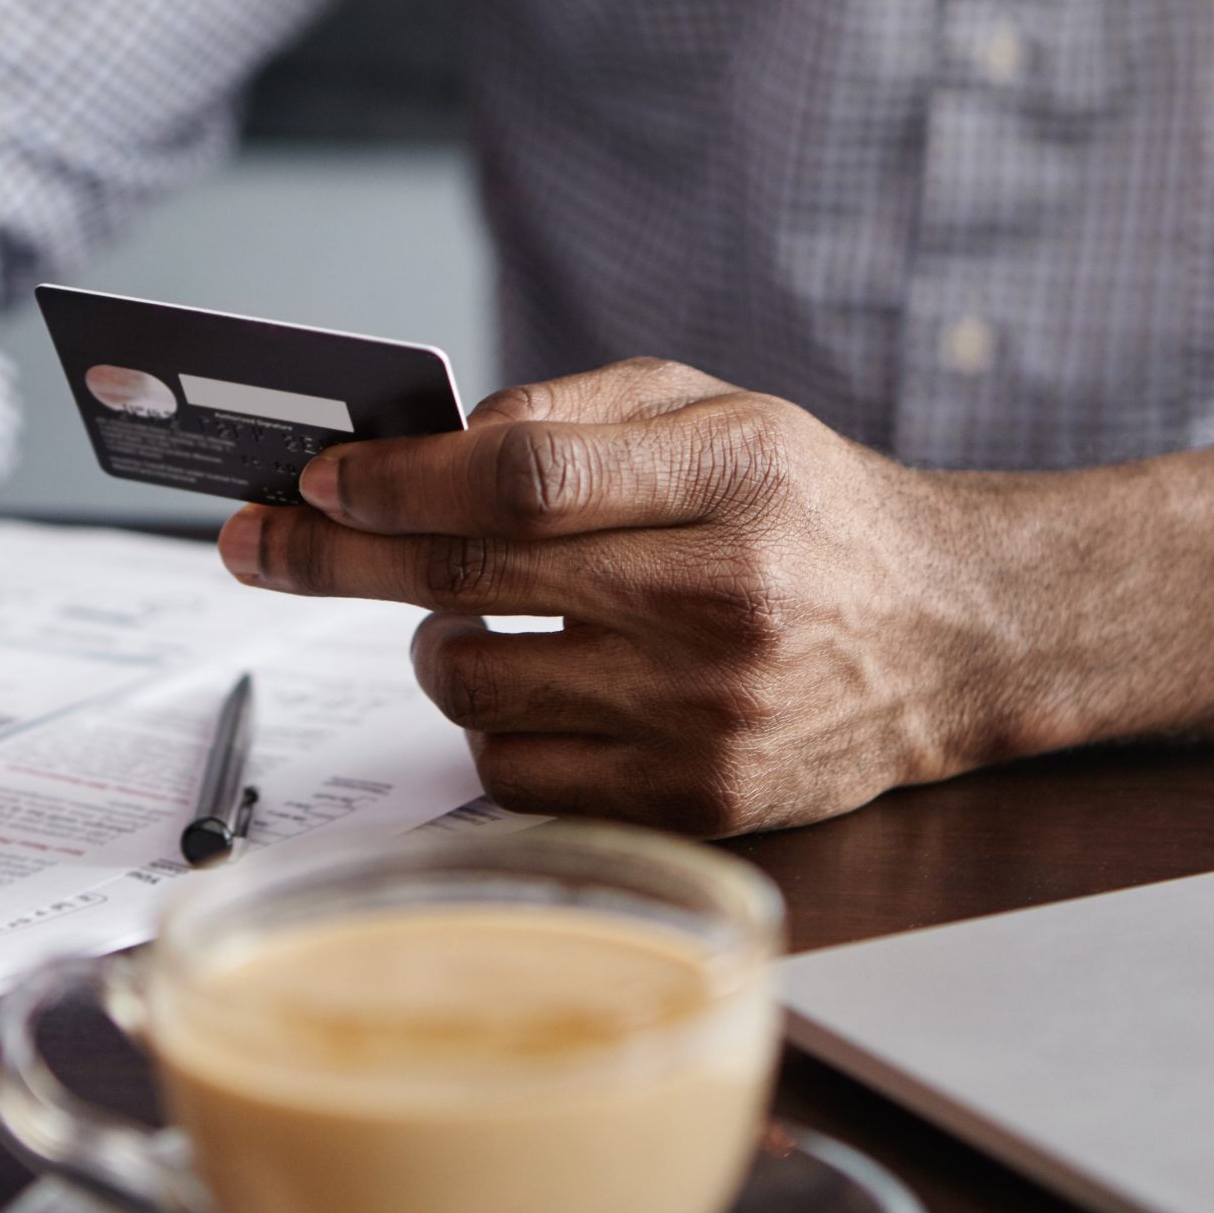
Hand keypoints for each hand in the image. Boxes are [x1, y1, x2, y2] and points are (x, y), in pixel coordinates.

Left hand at [215, 359, 1025, 835]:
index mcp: (735, 475)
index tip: (319, 481)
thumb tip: (427, 449)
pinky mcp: (700, 802)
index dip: (399, 481)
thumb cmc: (812, 509)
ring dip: (431, 644)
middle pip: (474, 581)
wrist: (950, 634)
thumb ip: (578, 411)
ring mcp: (710, 714)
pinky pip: (519, 775)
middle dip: (338, 557)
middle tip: (263, 542)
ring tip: (461, 615)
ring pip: (478, 687)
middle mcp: (724, 599)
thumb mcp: (722, 410)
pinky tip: (528, 684)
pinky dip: (489, 726)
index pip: (523, 475)